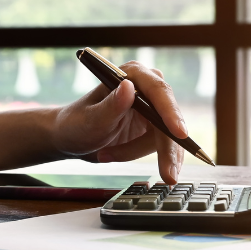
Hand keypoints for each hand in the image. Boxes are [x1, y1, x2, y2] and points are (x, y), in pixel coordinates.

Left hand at [51, 61, 186, 183]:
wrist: (71, 138)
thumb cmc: (76, 124)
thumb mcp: (91, 119)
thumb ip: (111, 105)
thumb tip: (129, 87)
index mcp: (131, 75)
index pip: (158, 91)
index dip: (171, 112)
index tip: (179, 133)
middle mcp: (146, 87)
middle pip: (168, 118)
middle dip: (166, 148)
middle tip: (168, 175)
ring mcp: (152, 108)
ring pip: (166, 137)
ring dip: (137, 152)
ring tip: (107, 155)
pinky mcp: (153, 126)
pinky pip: (162, 146)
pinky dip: (142, 156)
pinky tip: (116, 156)